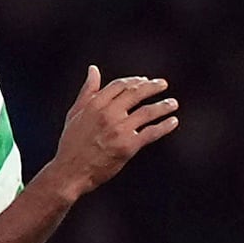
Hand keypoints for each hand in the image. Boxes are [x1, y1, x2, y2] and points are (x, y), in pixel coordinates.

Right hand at [51, 67, 178, 197]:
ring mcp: (119, 130)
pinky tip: (172, 122)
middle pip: (136, 93)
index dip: (135, 81)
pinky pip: (151, 132)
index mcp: (95, 105)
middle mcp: (108, 114)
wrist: (70, 172)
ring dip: (163, 106)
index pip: (120, 85)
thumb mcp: (75, 114)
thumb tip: (93, 70)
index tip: (144, 81)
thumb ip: (87, 91)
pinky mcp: (128, 146)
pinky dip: (164, 126)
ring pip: (148, 112)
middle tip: (163, 84)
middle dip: (153, 87)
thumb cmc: (71, 145)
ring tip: (173, 104)